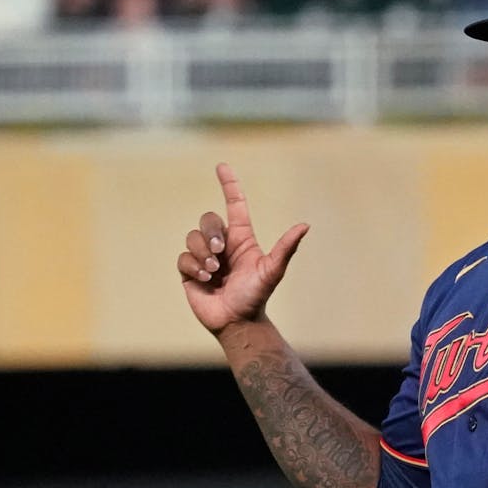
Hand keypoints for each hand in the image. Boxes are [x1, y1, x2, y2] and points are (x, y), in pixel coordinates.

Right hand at [177, 163, 308, 336]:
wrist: (237, 322)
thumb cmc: (256, 296)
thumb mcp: (272, 271)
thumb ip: (286, 248)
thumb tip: (304, 225)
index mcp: (241, 238)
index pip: (234, 204)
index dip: (229, 184)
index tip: (222, 165)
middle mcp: (222, 244)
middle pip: (208, 219)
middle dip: (211, 233)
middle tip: (220, 253)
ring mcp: (204, 257)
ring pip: (192, 237)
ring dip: (203, 254)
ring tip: (214, 272)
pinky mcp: (189, 271)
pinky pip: (183, 257)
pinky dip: (193, 267)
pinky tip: (205, 280)